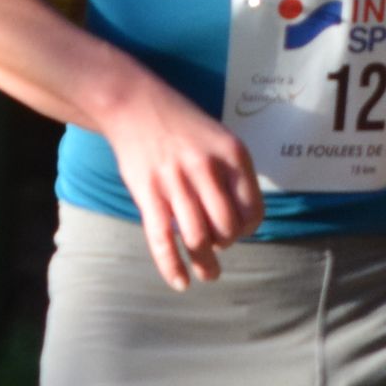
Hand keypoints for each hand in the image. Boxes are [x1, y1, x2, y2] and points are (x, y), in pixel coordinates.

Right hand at [103, 81, 263, 288]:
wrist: (133, 102)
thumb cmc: (180, 122)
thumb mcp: (218, 137)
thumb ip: (231, 173)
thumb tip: (241, 218)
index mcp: (231, 155)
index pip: (253, 209)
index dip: (248, 228)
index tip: (239, 231)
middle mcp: (206, 168)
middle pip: (227, 228)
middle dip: (226, 243)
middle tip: (219, 245)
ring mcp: (175, 182)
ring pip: (197, 238)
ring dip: (205, 263)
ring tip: (208, 274)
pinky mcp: (148, 194)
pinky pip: (162, 240)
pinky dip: (172, 266)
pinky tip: (181, 282)